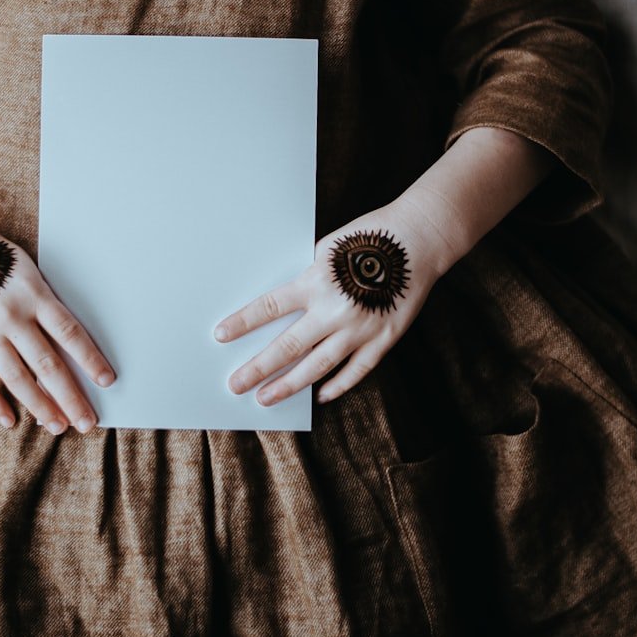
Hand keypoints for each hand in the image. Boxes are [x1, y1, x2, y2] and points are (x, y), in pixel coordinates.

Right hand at [0, 212, 116, 433]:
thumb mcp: (27, 270)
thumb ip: (44, 303)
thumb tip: (68, 343)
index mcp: (34, 294)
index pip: (70, 334)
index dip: (90, 360)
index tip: (107, 381)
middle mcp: (11, 316)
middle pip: (48, 364)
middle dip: (71, 397)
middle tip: (87, 422)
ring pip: (17, 378)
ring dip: (40, 406)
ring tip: (57, 426)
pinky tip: (10, 420)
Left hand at [212, 197, 455, 405]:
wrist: (416, 241)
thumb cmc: (368, 238)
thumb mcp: (326, 250)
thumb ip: (307, 278)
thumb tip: (284, 306)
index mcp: (315, 282)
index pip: (268, 308)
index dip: (242, 323)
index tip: (220, 336)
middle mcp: (334, 310)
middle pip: (287, 346)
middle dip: (257, 368)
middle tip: (235, 385)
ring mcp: (360, 328)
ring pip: (317, 366)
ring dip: (288, 385)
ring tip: (266, 398)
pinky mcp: (383, 338)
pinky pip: (357, 370)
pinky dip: (338, 385)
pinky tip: (320, 396)